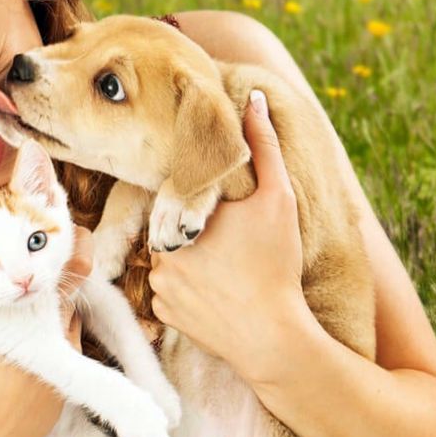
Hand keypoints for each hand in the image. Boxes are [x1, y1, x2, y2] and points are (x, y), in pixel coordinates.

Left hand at [148, 90, 310, 373]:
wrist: (273, 337)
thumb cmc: (275, 262)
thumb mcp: (278, 198)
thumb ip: (263, 145)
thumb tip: (251, 100)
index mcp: (178, 217)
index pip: (173, 197)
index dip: (193, 201)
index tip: (215, 212)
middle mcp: (158, 250)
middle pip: (170, 228)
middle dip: (193, 231)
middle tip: (227, 242)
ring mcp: (159, 287)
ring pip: (168, 261)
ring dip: (188, 261)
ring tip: (224, 268)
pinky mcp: (165, 316)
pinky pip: (170, 295)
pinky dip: (188, 292)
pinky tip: (216, 292)